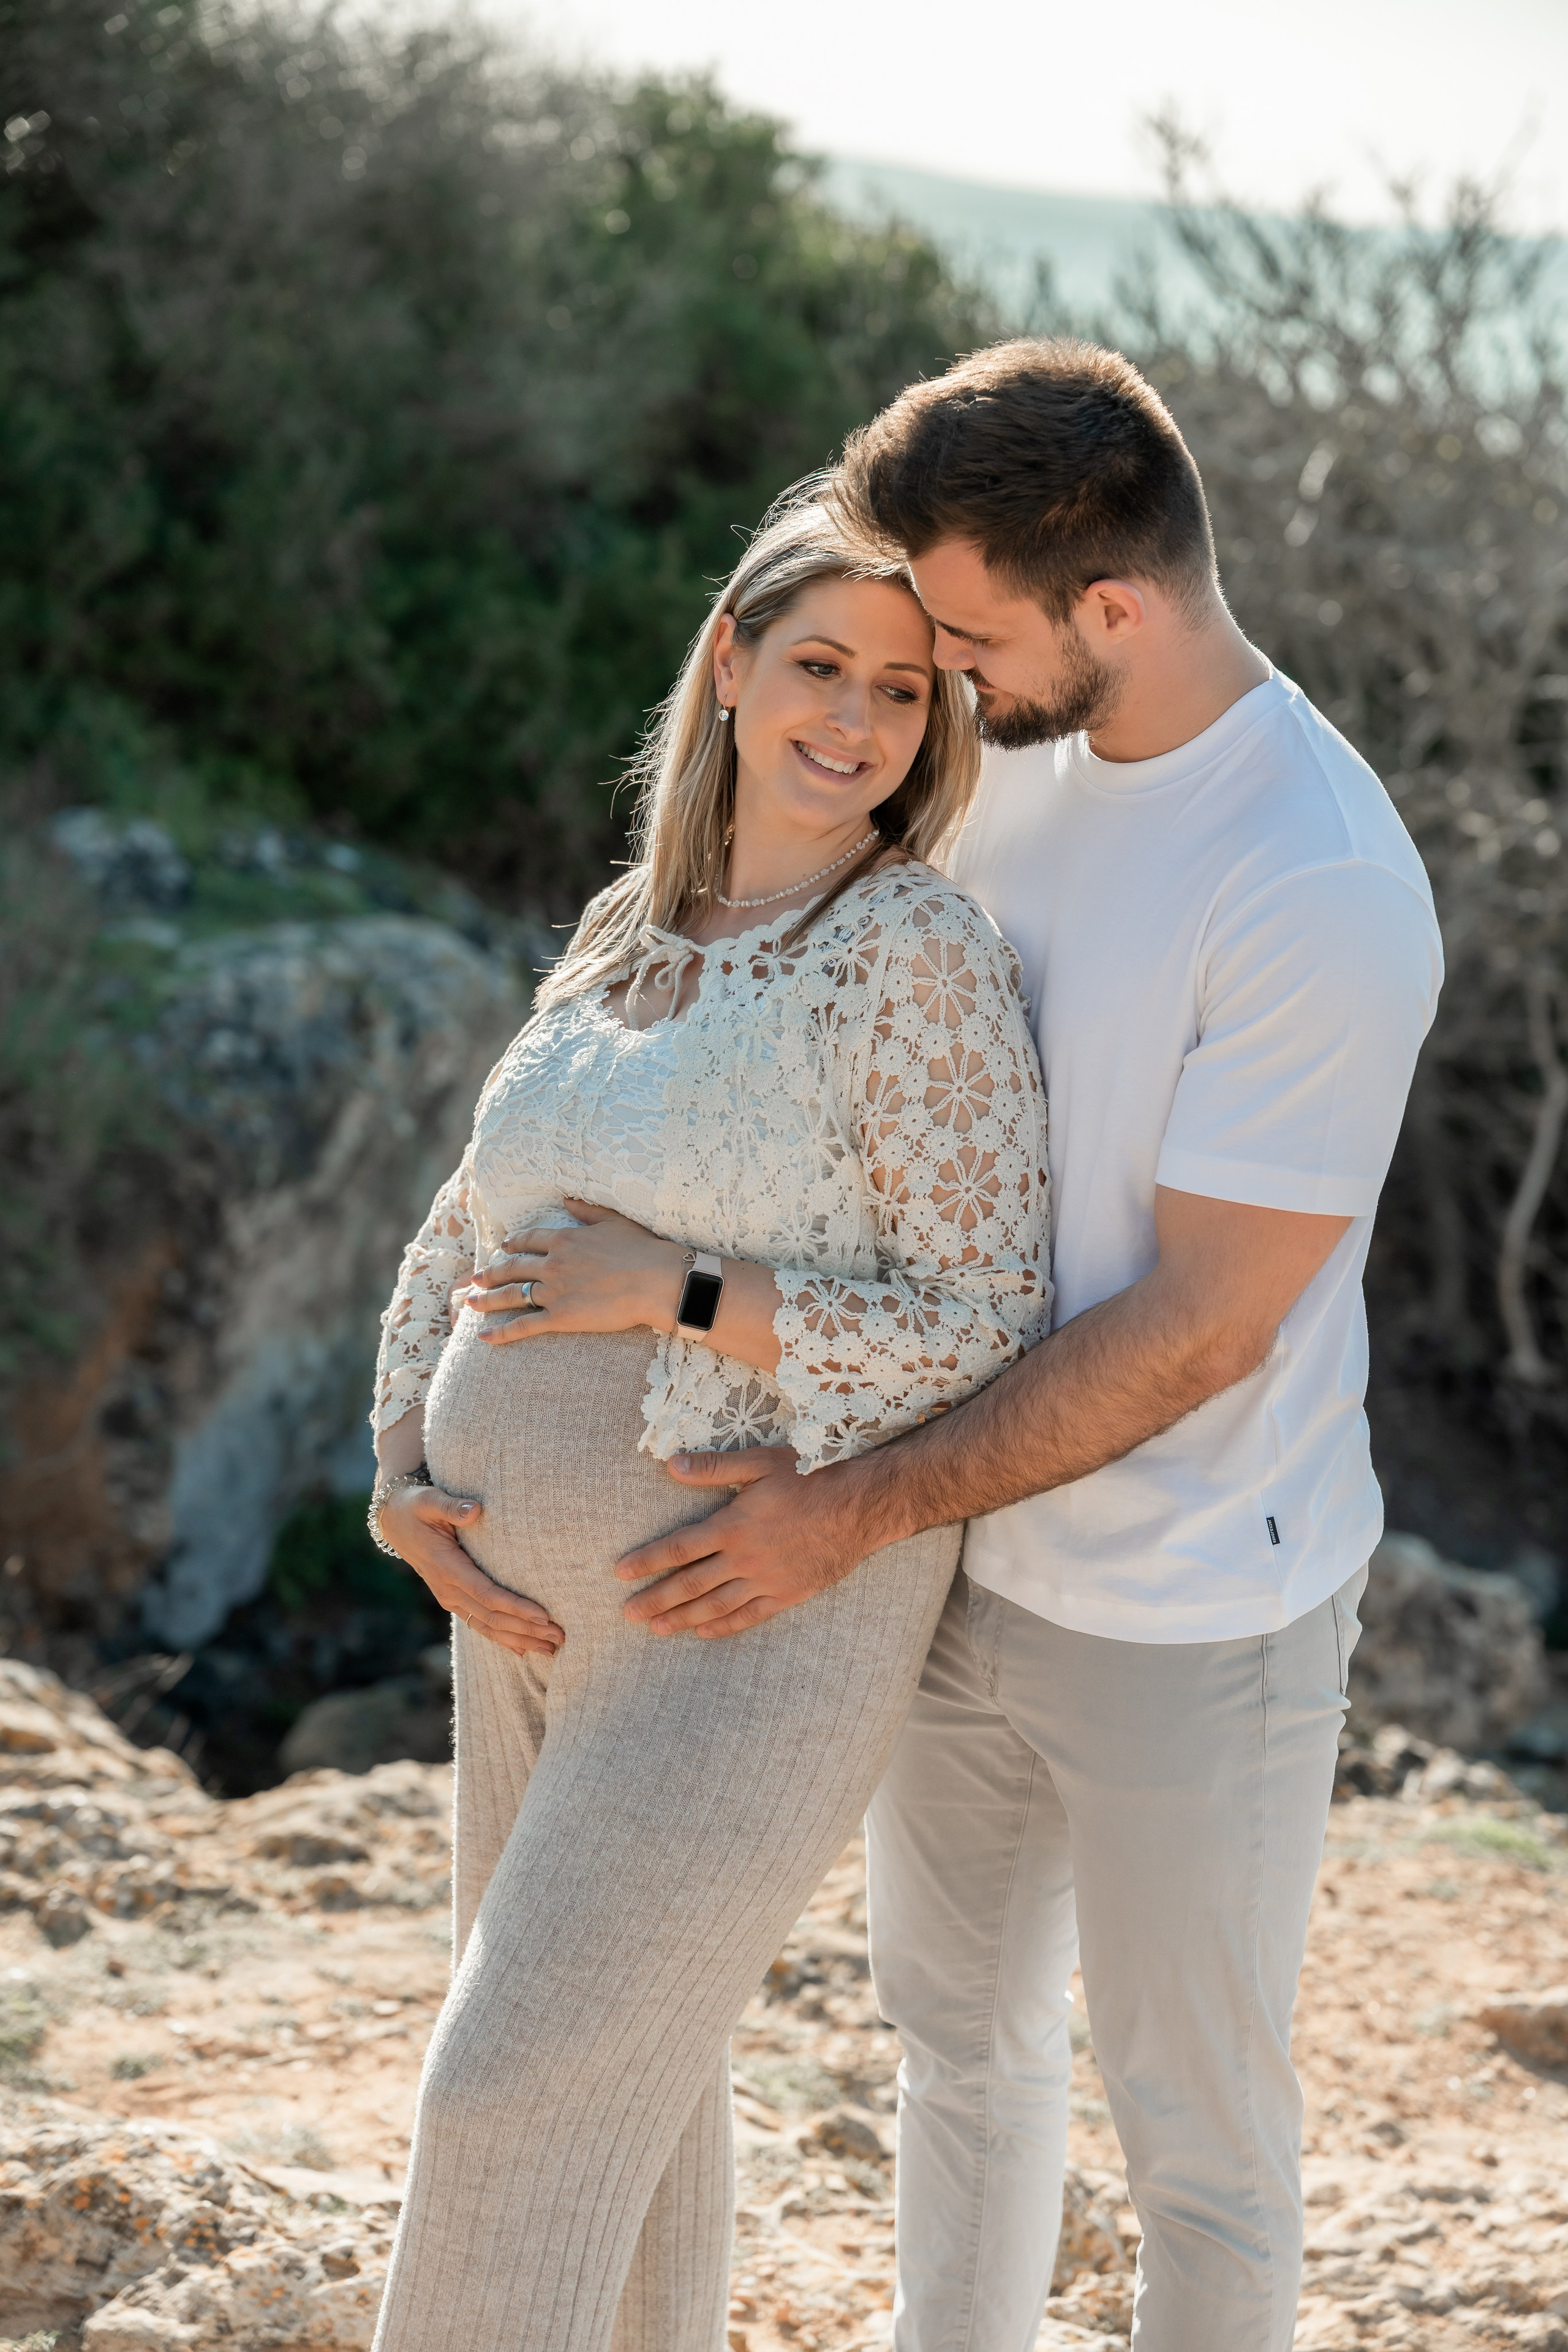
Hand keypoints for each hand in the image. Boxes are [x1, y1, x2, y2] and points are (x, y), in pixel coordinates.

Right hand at [378, 1481, 563, 1659]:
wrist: (394, 1520)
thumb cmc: (417, 1507)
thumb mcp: (430, 1501)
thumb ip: (452, 1507)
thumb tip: (475, 1510)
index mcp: (447, 1568)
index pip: (487, 1595)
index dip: (516, 1608)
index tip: (544, 1616)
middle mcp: (448, 1589)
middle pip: (492, 1617)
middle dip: (527, 1629)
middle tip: (559, 1637)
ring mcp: (450, 1597)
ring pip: (487, 1626)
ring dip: (519, 1639)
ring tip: (550, 1648)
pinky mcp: (453, 1599)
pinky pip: (479, 1623)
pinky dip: (502, 1638)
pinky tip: (523, 1650)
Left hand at [463, 1200, 685, 1343]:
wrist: (655, 1280)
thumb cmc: (641, 1249)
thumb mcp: (613, 1221)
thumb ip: (586, 1210)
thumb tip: (567, 1198)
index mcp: (564, 1239)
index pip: (529, 1240)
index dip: (514, 1244)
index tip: (504, 1247)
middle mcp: (553, 1264)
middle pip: (513, 1268)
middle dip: (492, 1273)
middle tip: (476, 1278)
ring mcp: (554, 1291)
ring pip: (511, 1296)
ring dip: (488, 1300)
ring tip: (470, 1302)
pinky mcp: (561, 1317)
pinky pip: (524, 1326)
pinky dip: (502, 1332)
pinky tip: (483, 1337)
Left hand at [616, 1448, 874, 1637]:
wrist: (862, 1506)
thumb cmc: (812, 1475)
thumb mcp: (761, 1462)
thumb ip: (714, 1467)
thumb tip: (670, 1465)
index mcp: (734, 1525)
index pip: (679, 1547)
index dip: (647, 1561)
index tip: (620, 1573)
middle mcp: (745, 1558)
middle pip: (690, 1584)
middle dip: (655, 1600)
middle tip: (626, 1614)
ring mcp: (767, 1580)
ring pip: (715, 1605)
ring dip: (682, 1618)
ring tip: (655, 1629)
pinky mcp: (788, 1594)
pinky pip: (749, 1617)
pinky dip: (724, 1626)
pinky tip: (703, 1631)